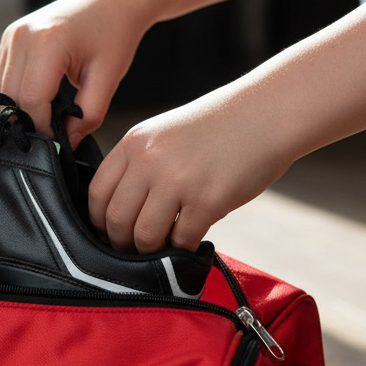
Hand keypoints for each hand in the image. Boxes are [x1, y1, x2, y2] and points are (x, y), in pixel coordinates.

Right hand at [0, 0, 146, 147]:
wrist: (111, 0)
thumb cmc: (113, 33)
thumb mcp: (108, 78)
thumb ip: (87, 115)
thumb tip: (67, 143)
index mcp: (49, 42)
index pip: (31, 100)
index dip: (42, 128)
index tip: (58, 142)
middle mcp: (23, 36)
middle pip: (10, 98)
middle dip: (28, 122)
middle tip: (51, 135)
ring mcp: (12, 35)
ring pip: (1, 90)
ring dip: (18, 110)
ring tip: (45, 119)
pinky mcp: (9, 38)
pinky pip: (2, 78)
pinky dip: (14, 95)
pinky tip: (37, 102)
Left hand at [88, 100, 295, 252]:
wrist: (268, 114)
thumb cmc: (219, 128)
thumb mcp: (165, 135)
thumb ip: (140, 167)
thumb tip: (120, 216)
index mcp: (134, 144)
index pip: (96, 193)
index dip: (98, 221)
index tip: (109, 234)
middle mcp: (150, 160)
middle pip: (116, 220)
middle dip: (121, 244)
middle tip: (134, 251)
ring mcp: (177, 181)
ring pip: (144, 237)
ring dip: (150, 252)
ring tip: (162, 249)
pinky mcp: (207, 200)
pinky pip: (181, 241)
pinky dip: (183, 249)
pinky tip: (191, 241)